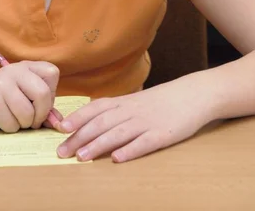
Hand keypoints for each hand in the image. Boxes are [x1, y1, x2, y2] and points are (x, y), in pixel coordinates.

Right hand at [0, 60, 61, 131]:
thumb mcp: (19, 95)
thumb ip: (41, 105)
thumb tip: (60, 123)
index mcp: (24, 66)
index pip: (52, 73)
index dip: (52, 92)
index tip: (40, 102)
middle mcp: (14, 71)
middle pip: (44, 94)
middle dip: (41, 114)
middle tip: (32, 120)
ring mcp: (3, 85)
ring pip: (29, 113)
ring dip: (23, 124)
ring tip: (12, 118)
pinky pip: (13, 123)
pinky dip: (9, 128)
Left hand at [56, 75, 213, 162]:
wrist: (193, 94)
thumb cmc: (162, 100)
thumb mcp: (137, 101)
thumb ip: (116, 110)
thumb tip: (91, 121)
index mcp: (125, 101)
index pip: (96, 108)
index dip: (78, 118)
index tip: (61, 128)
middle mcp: (132, 110)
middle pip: (102, 123)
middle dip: (80, 137)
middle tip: (62, 151)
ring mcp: (147, 122)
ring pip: (118, 133)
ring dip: (98, 145)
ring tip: (82, 157)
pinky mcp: (163, 134)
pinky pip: (144, 143)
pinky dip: (130, 150)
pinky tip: (118, 159)